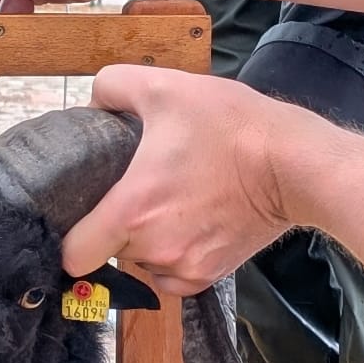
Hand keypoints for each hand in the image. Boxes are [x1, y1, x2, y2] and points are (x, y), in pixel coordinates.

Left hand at [60, 67, 316, 291]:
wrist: (294, 165)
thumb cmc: (230, 127)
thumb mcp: (165, 88)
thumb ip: (114, 86)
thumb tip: (93, 101)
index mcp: (130, 210)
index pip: (72, 254)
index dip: (68, 237)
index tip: (78, 215)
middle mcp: (152, 248)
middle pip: (108, 252)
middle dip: (114, 226)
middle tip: (133, 191)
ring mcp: (183, 266)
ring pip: (141, 262)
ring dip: (145, 240)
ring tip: (168, 202)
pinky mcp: (210, 275)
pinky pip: (172, 276)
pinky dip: (173, 256)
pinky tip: (188, 224)